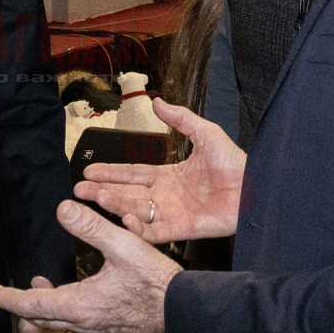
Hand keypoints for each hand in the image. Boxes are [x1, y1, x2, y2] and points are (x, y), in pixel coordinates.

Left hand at [0, 201, 180, 332]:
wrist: (188, 316)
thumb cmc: (157, 283)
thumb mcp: (123, 245)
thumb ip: (91, 226)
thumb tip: (62, 208)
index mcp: (78, 305)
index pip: (29, 304)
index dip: (5, 298)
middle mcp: (84, 325)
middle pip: (41, 317)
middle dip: (23, 303)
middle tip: (11, 290)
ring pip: (62, 323)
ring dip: (47, 306)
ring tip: (44, 285)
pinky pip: (81, 326)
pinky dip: (69, 311)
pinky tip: (82, 296)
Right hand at [75, 98, 245, 242]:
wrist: (255, 187)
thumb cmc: (235, 162)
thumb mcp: (205, 133)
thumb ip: (180, 118)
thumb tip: (157, 101)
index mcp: (168, 175)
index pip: (133, 173)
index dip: (112, 172)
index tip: (90, 171)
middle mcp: (165, 196)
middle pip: (127, 193)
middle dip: (102, 191)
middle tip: (79, 190)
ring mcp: (172, 213)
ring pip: (136, 211)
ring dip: (114, 205)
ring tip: (95, 197)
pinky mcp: (182, 230)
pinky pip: (155, 231)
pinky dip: (139, 228)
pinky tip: (123, 220)